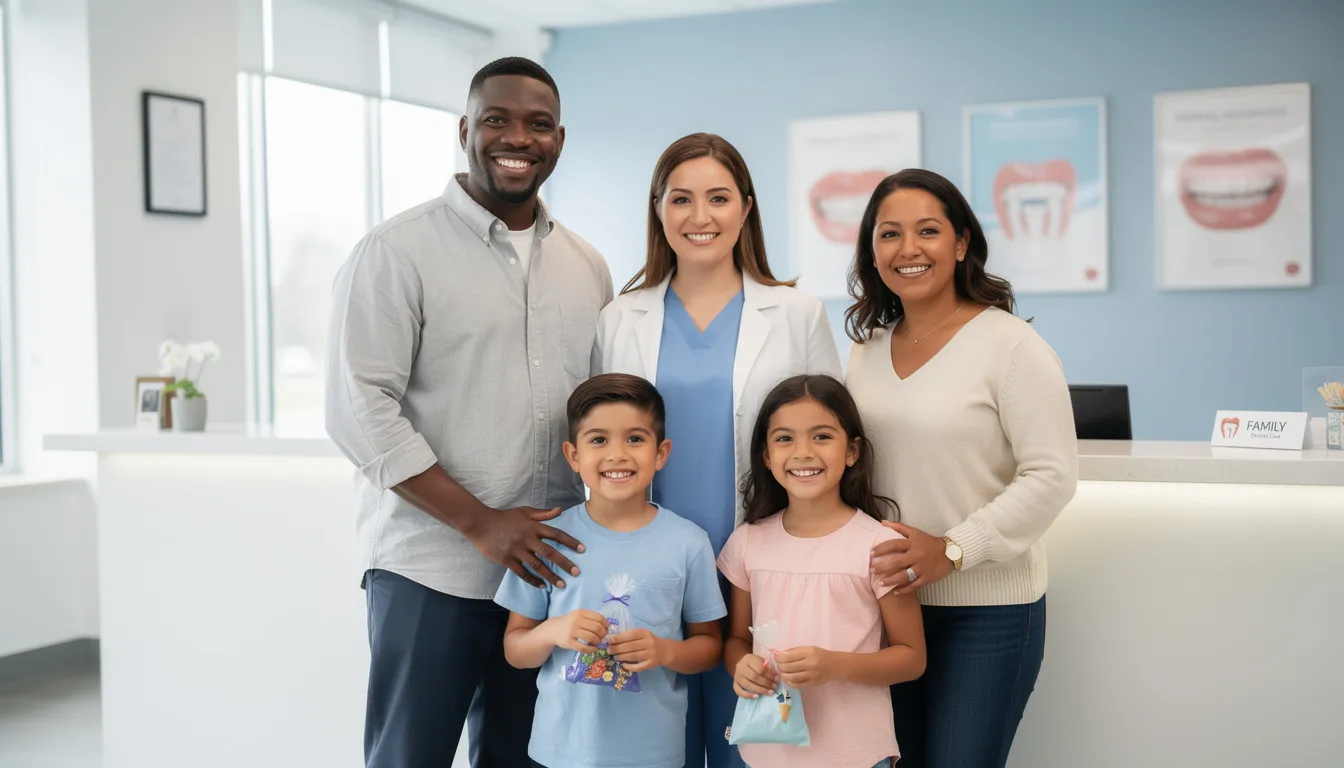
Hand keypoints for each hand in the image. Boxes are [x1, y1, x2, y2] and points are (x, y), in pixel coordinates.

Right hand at [466, 506, 584, 588]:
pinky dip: (532, 580)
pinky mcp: (507, 560)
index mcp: (533, 526)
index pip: (556, 534)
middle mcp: (527, 539)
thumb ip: (543, 513)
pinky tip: (542, 586)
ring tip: (562, 584)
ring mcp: (517, 550)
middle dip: (564, 563)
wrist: (481, 524)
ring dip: (550, 576)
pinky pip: (522, 573)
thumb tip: (560, 510)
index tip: (582, 549)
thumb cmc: (504, 517)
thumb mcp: (524, 511)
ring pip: (537, 565)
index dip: (570, 542)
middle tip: (576, 572)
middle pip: (549, 553)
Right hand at [551, 609, 607, 653]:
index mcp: (580, 612)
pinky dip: (592, 649)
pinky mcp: (569, 642)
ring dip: (598, 642)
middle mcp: (576, 621)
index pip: (599, 618)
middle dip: (603, 634)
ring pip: (592, 637)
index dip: (606, 625)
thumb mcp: (579, 615)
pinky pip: (584, 647)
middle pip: (597, 628)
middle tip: (602, 637)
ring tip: (596, 642)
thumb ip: (591, 618)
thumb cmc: (569, 622)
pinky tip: (593, 649)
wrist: (553, 629)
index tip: (606, 629)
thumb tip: (607, 625)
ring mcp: (572, 632)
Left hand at [608, 628, 669, 671]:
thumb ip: (629, 636)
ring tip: (615, 657)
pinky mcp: (651, 664)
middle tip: (609, 651)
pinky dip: (629, 666)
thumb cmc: (648, 641)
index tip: (610, 641)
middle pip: (630, 646)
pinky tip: (623, 665)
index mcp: (645, 633)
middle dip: (617, 649)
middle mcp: (649, 643)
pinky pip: (638, 667)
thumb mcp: (642, 634)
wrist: (664, 650)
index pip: (631, 635)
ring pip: (633, 656)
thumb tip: (613, 640)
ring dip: (621, 657)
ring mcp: (650, 654)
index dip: (619, 638)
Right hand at [732, 653, 777, 698]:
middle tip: (774, 686)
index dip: (770, 674)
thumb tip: (776, 677)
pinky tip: (757, 697)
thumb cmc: (755, 662)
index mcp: (748, 659)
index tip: (777, 678)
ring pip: (748, 685)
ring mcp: (737, 676)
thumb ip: (767, 666)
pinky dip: (748, 695)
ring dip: (761, 690)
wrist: (742, 663)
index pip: (760, 668)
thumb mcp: (761, 660)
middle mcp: (741, 667)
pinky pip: (739, 691)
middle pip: (754, 677)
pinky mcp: (735, 684)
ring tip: (770, 692)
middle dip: (766, 683)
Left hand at [774, 646, 833, 687]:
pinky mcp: (812, 683)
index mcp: (809, 653)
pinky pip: (797, 685)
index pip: (788, 657)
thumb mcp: (809, 648)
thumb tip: (780, 654)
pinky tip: (787, 679)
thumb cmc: (820, 655)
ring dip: (783, 675)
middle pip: (788, 667)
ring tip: (782, 672)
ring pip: (791, 677)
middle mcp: (810, 664)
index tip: (776, 657)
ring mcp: (811, 675)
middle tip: (778, 665)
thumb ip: (795, 651)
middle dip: (780, 666)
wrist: (835, 665)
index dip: (779, 658)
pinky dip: (789, 682)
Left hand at [871, 521, 953, 593]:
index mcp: (913, 543)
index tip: (871, 553)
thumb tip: (882, 522)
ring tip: (880, 583)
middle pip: (896, 562)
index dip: (881, 549)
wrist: (951, 552)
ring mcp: (922, 568)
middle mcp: (916, 555)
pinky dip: (904, 589)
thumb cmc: (930, 542)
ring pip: (904, 576)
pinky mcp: (927, 578)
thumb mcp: (915, 532)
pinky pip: (914, 585)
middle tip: (872, 570)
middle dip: (882, 567)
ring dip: (890, 580)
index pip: (894, 545)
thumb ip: (899, 527)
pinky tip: (894, 592)